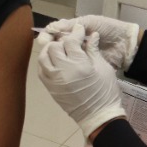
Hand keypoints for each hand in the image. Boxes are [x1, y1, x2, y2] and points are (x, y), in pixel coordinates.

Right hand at [37, 14, 138, 70]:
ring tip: (59, 56)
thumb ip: (71, 25)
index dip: (48, 36)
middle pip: (56, 45)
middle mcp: (73, 42)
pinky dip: (68, 65)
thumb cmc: (108, 29)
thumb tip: (50, 27)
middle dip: (51, 46)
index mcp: (73, 30)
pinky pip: (73, 65)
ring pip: (63, 56)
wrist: (125, 44)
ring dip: (59, 55)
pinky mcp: (84, 65)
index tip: (44, 40)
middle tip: (50, 49)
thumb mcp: (89, 22)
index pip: (55, 32)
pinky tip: (66, 65)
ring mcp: (78, 55)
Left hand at [37, 22, 126, 138]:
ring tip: (60, 50)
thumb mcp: (103, 68)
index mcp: (79, 65)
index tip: (79, 29)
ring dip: (50, 51)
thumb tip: (90, 34)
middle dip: (62, 42)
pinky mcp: (49, 88)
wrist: (98, 116)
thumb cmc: (105, 92)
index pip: (70, 41)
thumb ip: (93, 50)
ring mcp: (53, 80)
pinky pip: (41, 70)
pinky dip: (45, 62)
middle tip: (71, 43)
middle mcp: (63, 71)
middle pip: (54, 47)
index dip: (75, 33)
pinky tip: (54, 61)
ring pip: (43, 57)